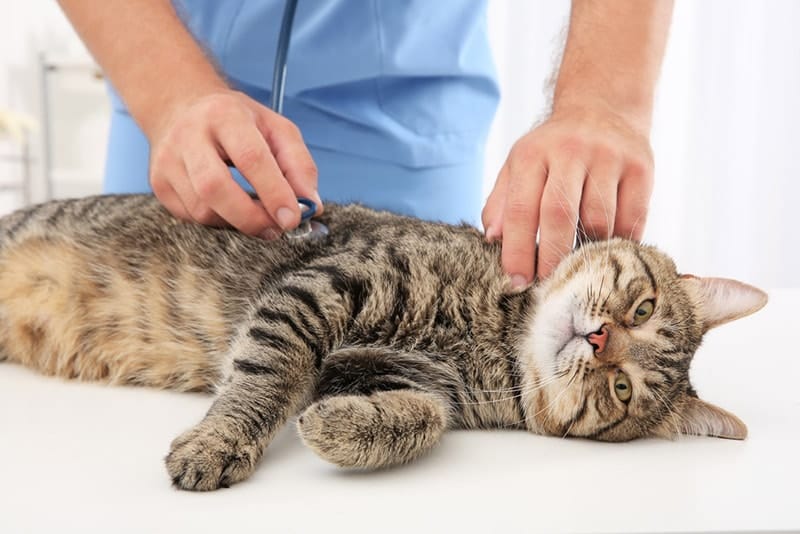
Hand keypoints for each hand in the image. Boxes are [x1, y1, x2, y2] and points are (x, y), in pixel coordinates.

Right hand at [148, 89, 321, 238]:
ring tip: (258, 218)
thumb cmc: (236, 121)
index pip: (250, 157)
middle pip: (215, 187)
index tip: (293, 218)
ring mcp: (168, 160)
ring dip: (236, 223)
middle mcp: (189, 135)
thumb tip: (312, 205)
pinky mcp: (159, 183)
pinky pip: (191, 218)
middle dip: (250, 217)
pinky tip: (231, 210)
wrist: (180, 107)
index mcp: (225, 114)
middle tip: (275, 229)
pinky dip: (218, 222)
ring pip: (201, 210)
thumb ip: (299, 164)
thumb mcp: (275, 128)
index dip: (274, 192)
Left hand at [482, 106, 653, 286]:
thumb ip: (503, 203)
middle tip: (548, 286)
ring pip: (599, 220)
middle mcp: (570, 151)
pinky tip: (608, 249)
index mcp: (532, 154)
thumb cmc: (552, 151)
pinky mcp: (640, 167)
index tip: (517, 281)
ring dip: (588, 251)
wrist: (602, 107)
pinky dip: (619, 241)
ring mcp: (608, 157)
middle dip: (552, 257)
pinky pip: (632, 219)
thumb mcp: (519, 166)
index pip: (522, 209)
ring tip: (579, 266)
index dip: (518, 250)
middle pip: (560, 214)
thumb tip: (492, 240)